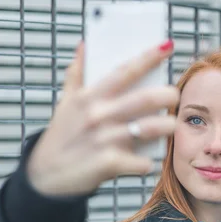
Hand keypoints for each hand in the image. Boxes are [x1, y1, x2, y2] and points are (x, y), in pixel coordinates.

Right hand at [26, 40, 179, 196]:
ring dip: (168, 127)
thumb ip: (77, 74)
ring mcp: (106, 139)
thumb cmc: (63, 136)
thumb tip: (85, 46)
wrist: (47, 176)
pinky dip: (150, 162)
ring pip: (154, 128)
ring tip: (168, 126)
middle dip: (169, 95)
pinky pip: (146, 161)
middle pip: (147, 98)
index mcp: (89, 97)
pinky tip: (145, 160)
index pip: (125, 71)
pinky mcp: (111, 163)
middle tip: (173, 97)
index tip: (167, 45)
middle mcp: (98, 115)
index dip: (148, 57)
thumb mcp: (66, 103)